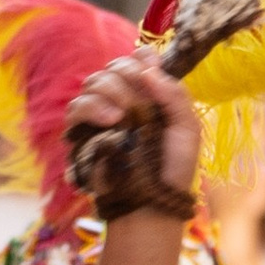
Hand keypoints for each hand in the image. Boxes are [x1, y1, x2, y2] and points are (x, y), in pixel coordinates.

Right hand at [66, 55, 201, 219]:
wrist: (151, 204)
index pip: (139, 60)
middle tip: (138, 103)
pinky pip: (76, 107)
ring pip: (94, 82)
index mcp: (150, 95)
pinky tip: (109, 121)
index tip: (151, 73)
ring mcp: (102, 116)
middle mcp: (124, 101)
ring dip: (109, 92)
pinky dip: (91, 107)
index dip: (142, 60)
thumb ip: (175, 95)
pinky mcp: (83, 133)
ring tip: (122, 117)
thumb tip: (147, 68)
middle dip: (126, 77)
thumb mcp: (187, 129)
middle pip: (114, 67)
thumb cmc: (173, 170)